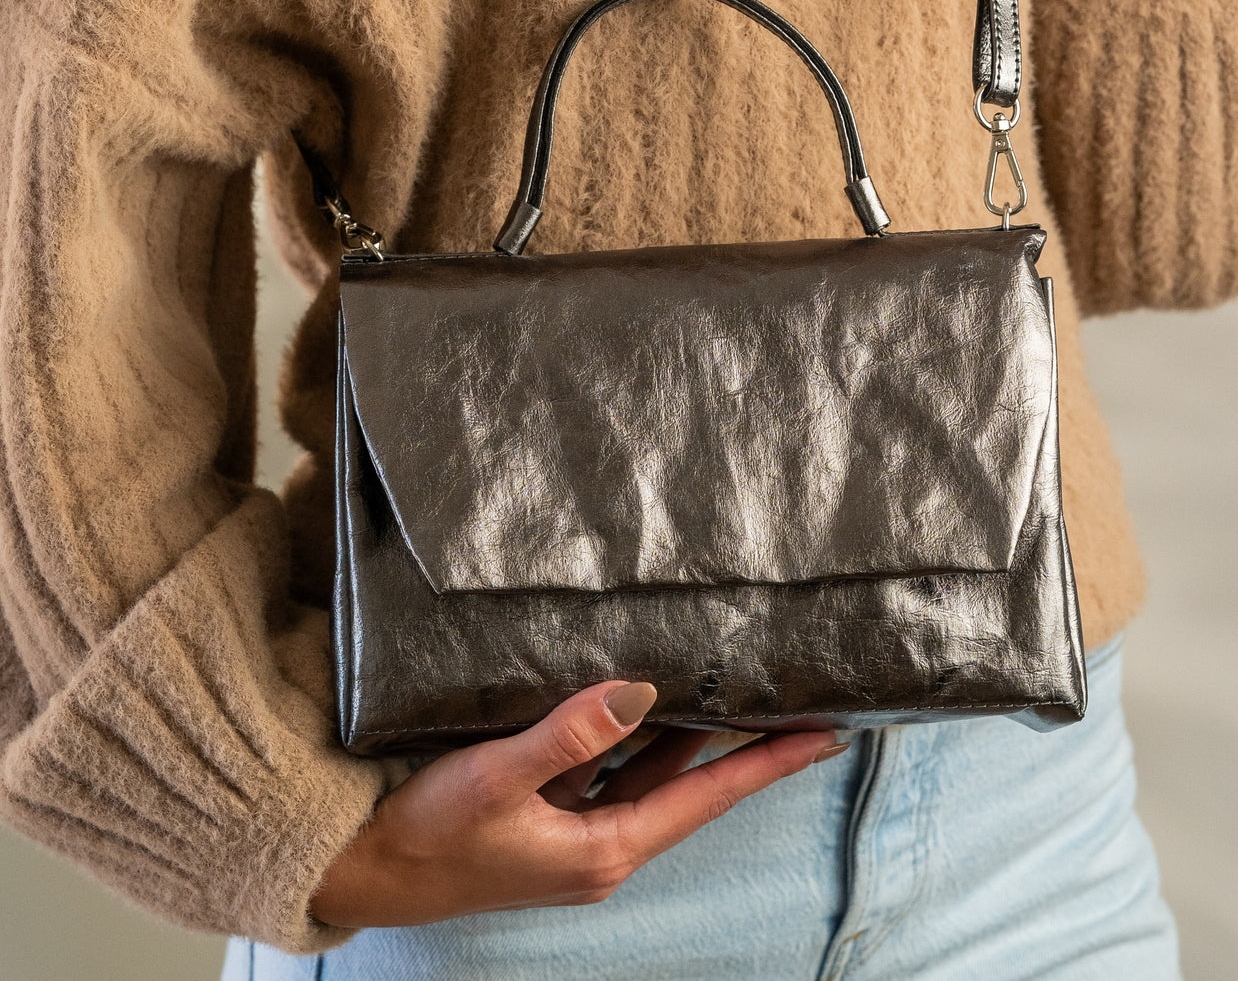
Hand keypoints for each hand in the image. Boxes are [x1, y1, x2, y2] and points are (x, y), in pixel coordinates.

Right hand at [310, 681, 846, 927]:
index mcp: (605, 850)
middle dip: (744, 746)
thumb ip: (566, 736)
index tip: (824, 735)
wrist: (366, 872)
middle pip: (692, 784)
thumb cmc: (427, 836)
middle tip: (796, 702)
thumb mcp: (496, 781)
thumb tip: (638, 690)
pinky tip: (645, 699)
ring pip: (652, 771)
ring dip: (693, 736)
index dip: (768, 763)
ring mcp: (578, 828)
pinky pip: (611, 765)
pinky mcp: (551, 811)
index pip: (707, 797)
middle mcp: (603, 843)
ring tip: (739, 691)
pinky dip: (636, 733)